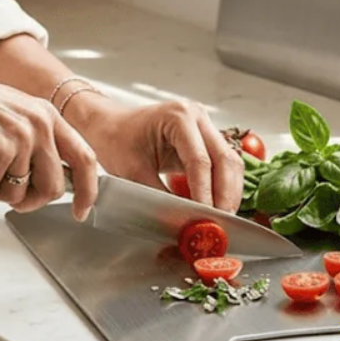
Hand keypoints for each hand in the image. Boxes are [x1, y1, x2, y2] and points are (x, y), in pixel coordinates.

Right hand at [0, 63, 98, 220]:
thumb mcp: (14, 114)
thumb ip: (35, 141)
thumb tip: (45, 180)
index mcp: (48, 115)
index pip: (85, 158)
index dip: (88, 190)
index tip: (82, 209)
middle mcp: (40, 125)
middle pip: (54, 188)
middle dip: (29, 201)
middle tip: (4, 192)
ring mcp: (22, 139)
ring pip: (19, 194)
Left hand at [65, 95, 244, 213]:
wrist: (108, 124)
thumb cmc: (116, 139)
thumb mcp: (132, 171)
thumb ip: (159, 197)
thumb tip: (182, 223)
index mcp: (178, 117)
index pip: (200, 161)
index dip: (205, 193)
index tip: (206, 219)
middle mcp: (196, 116)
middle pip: (224, 160)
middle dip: (225, 195)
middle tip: (221, 225)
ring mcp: (203, 125)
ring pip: (230, 162)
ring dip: (229, 192)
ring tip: (221, 220)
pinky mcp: (205, 137)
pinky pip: (223, 163)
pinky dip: (223, 186)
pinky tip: (217, 206)